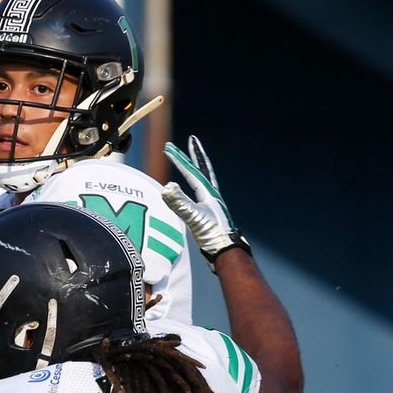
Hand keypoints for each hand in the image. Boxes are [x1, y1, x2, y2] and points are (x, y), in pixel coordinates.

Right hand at [161, 135, 250, 271]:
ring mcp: (211, 204)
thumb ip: (180, 202)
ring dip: (196, 168)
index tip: (168, 147)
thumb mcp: (194, 217)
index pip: (191, 171)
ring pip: (203, 179)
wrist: (225, 251)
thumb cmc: (212, 234)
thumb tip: (167, 187)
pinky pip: (200, 192)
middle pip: (202, 169)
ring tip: (192, 162)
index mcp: (209, 193)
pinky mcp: (209, 213)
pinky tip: (192, 190)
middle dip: (195, 155)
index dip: (180, 159)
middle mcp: (212, 195)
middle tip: (192, 140)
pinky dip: (195, 185)